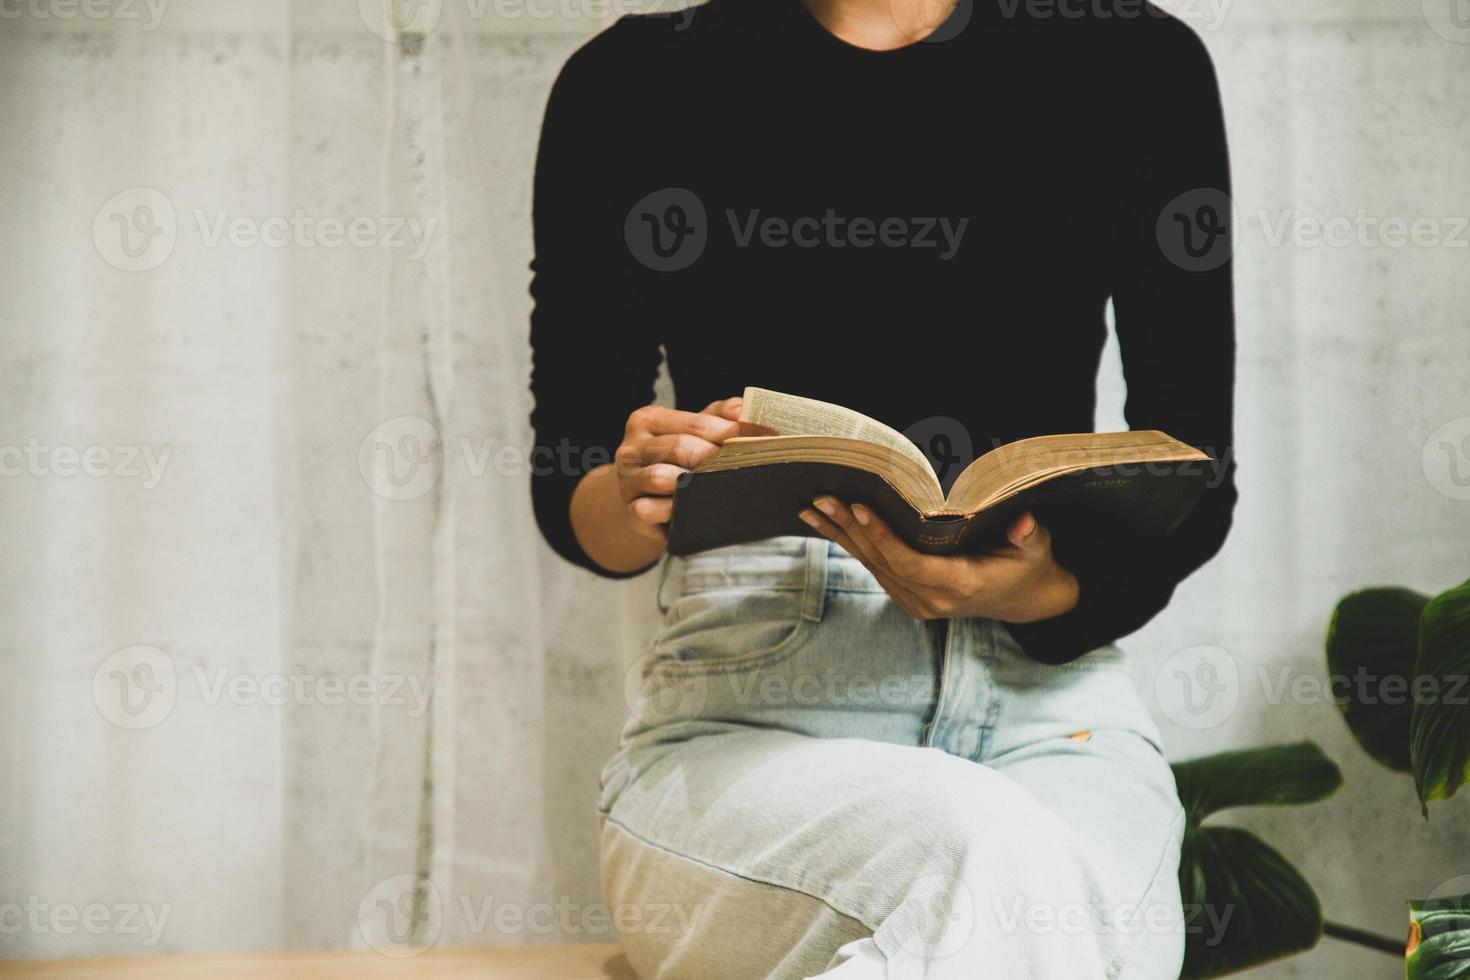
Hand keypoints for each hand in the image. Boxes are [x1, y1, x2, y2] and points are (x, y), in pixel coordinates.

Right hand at [612, 397, 765, 541]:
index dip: (731, 433)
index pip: (696, 423)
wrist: (644, 502)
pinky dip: (673, 510)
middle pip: (680, 447)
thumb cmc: (677, 462)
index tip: (761, 442)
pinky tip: (693, 511)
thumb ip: (717, 417)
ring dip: (692, 484)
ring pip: (660, 477)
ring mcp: (627, 481)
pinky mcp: (631, 511)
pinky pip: (649, 510)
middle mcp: (631, 447)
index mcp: (647, 420)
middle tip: (745, 468)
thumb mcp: (693, 434)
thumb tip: (741, 409)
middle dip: (715, 459)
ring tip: (719, 488)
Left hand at [798, 498, 1079, 622]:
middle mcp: (932, 599)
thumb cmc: (1030, 565)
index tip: (860, 508)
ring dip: (840, 535)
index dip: (883, 537)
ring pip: (872, 565)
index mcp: (961, 585)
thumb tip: (1024, 523)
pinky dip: (851, 543)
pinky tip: (826, 523)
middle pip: (882, 561)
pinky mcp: (908, 595)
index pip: (912, 563)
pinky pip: (875, 567)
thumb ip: (1029, 536)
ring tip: (811, 508)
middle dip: (850, 528)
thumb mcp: (1038, 549)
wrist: (1026, 600)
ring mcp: (917, 601)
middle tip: (822, 499)